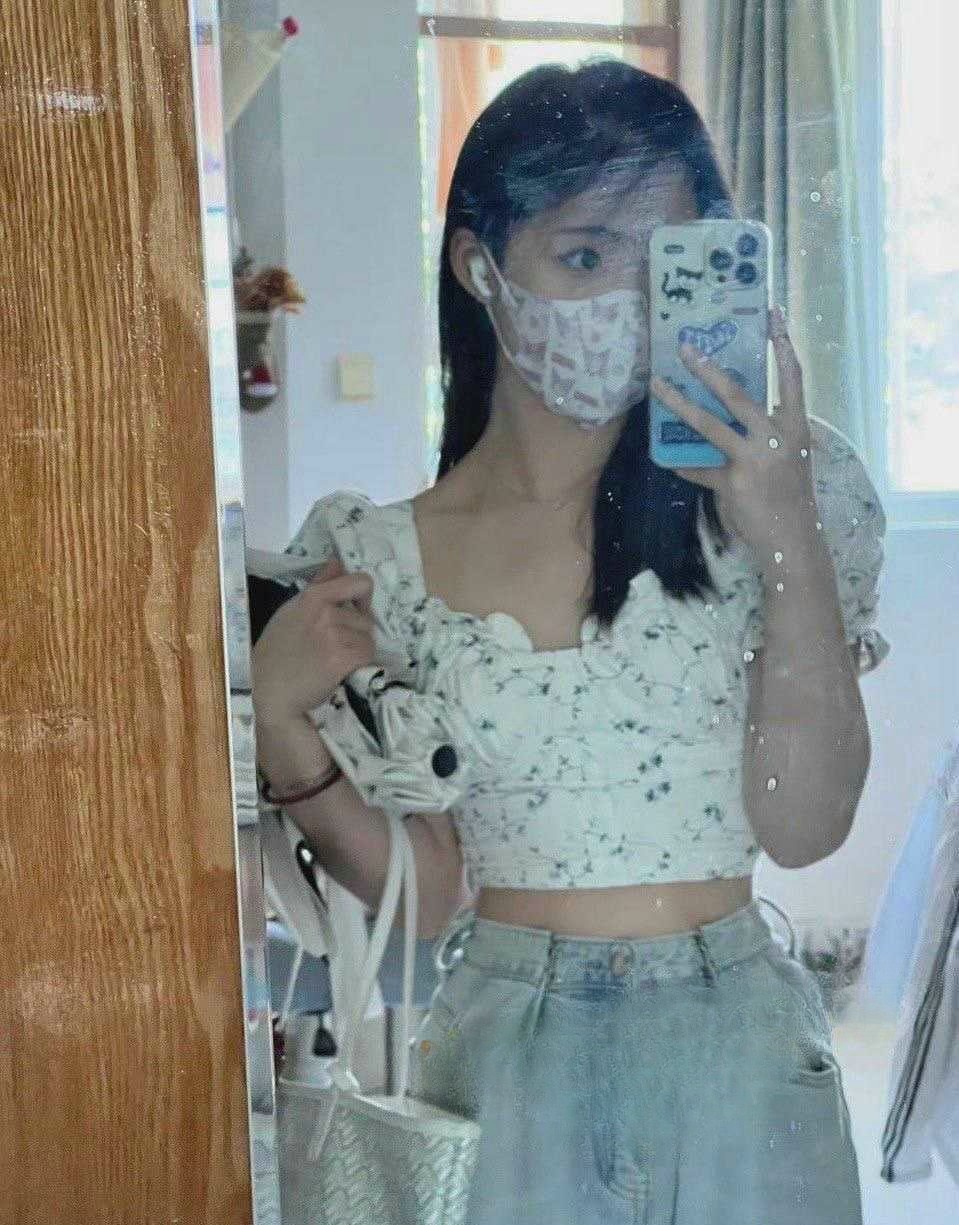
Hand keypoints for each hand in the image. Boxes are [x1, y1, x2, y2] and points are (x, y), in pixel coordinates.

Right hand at [251, 556, 375, 722]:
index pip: (360, 581)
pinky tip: (339, 668)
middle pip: (365, 616)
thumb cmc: (277, 652)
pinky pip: (367, 653)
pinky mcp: (344, 657)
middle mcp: (327, 611)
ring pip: (367, 636)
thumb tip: (338, 562)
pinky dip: (358, 662)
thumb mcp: (291, 610)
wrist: (271, 690)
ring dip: (357, 647)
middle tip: (332, 644)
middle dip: (355, 630)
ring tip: (333, 658)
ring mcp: (336, 634)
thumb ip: (318, 586)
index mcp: (313, 596)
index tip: (356, 608)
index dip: (362, 596)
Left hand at [650, 306, 817, 559]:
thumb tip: (732, 417)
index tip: (773, 315)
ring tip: (658, 387)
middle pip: (738, 394)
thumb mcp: (788, 457)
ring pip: (708, 424)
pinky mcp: (732, 482)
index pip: (793, 378)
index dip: (784, 346)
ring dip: (679, 403)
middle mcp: (777, 437)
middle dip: (708, 370)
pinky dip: (683, 464)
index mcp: (796, 427)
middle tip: (685, 348)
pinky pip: (699, 468)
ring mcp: (753, 459)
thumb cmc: (790, 496)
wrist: (792, 540)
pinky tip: (668, 459)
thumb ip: (765, 434)